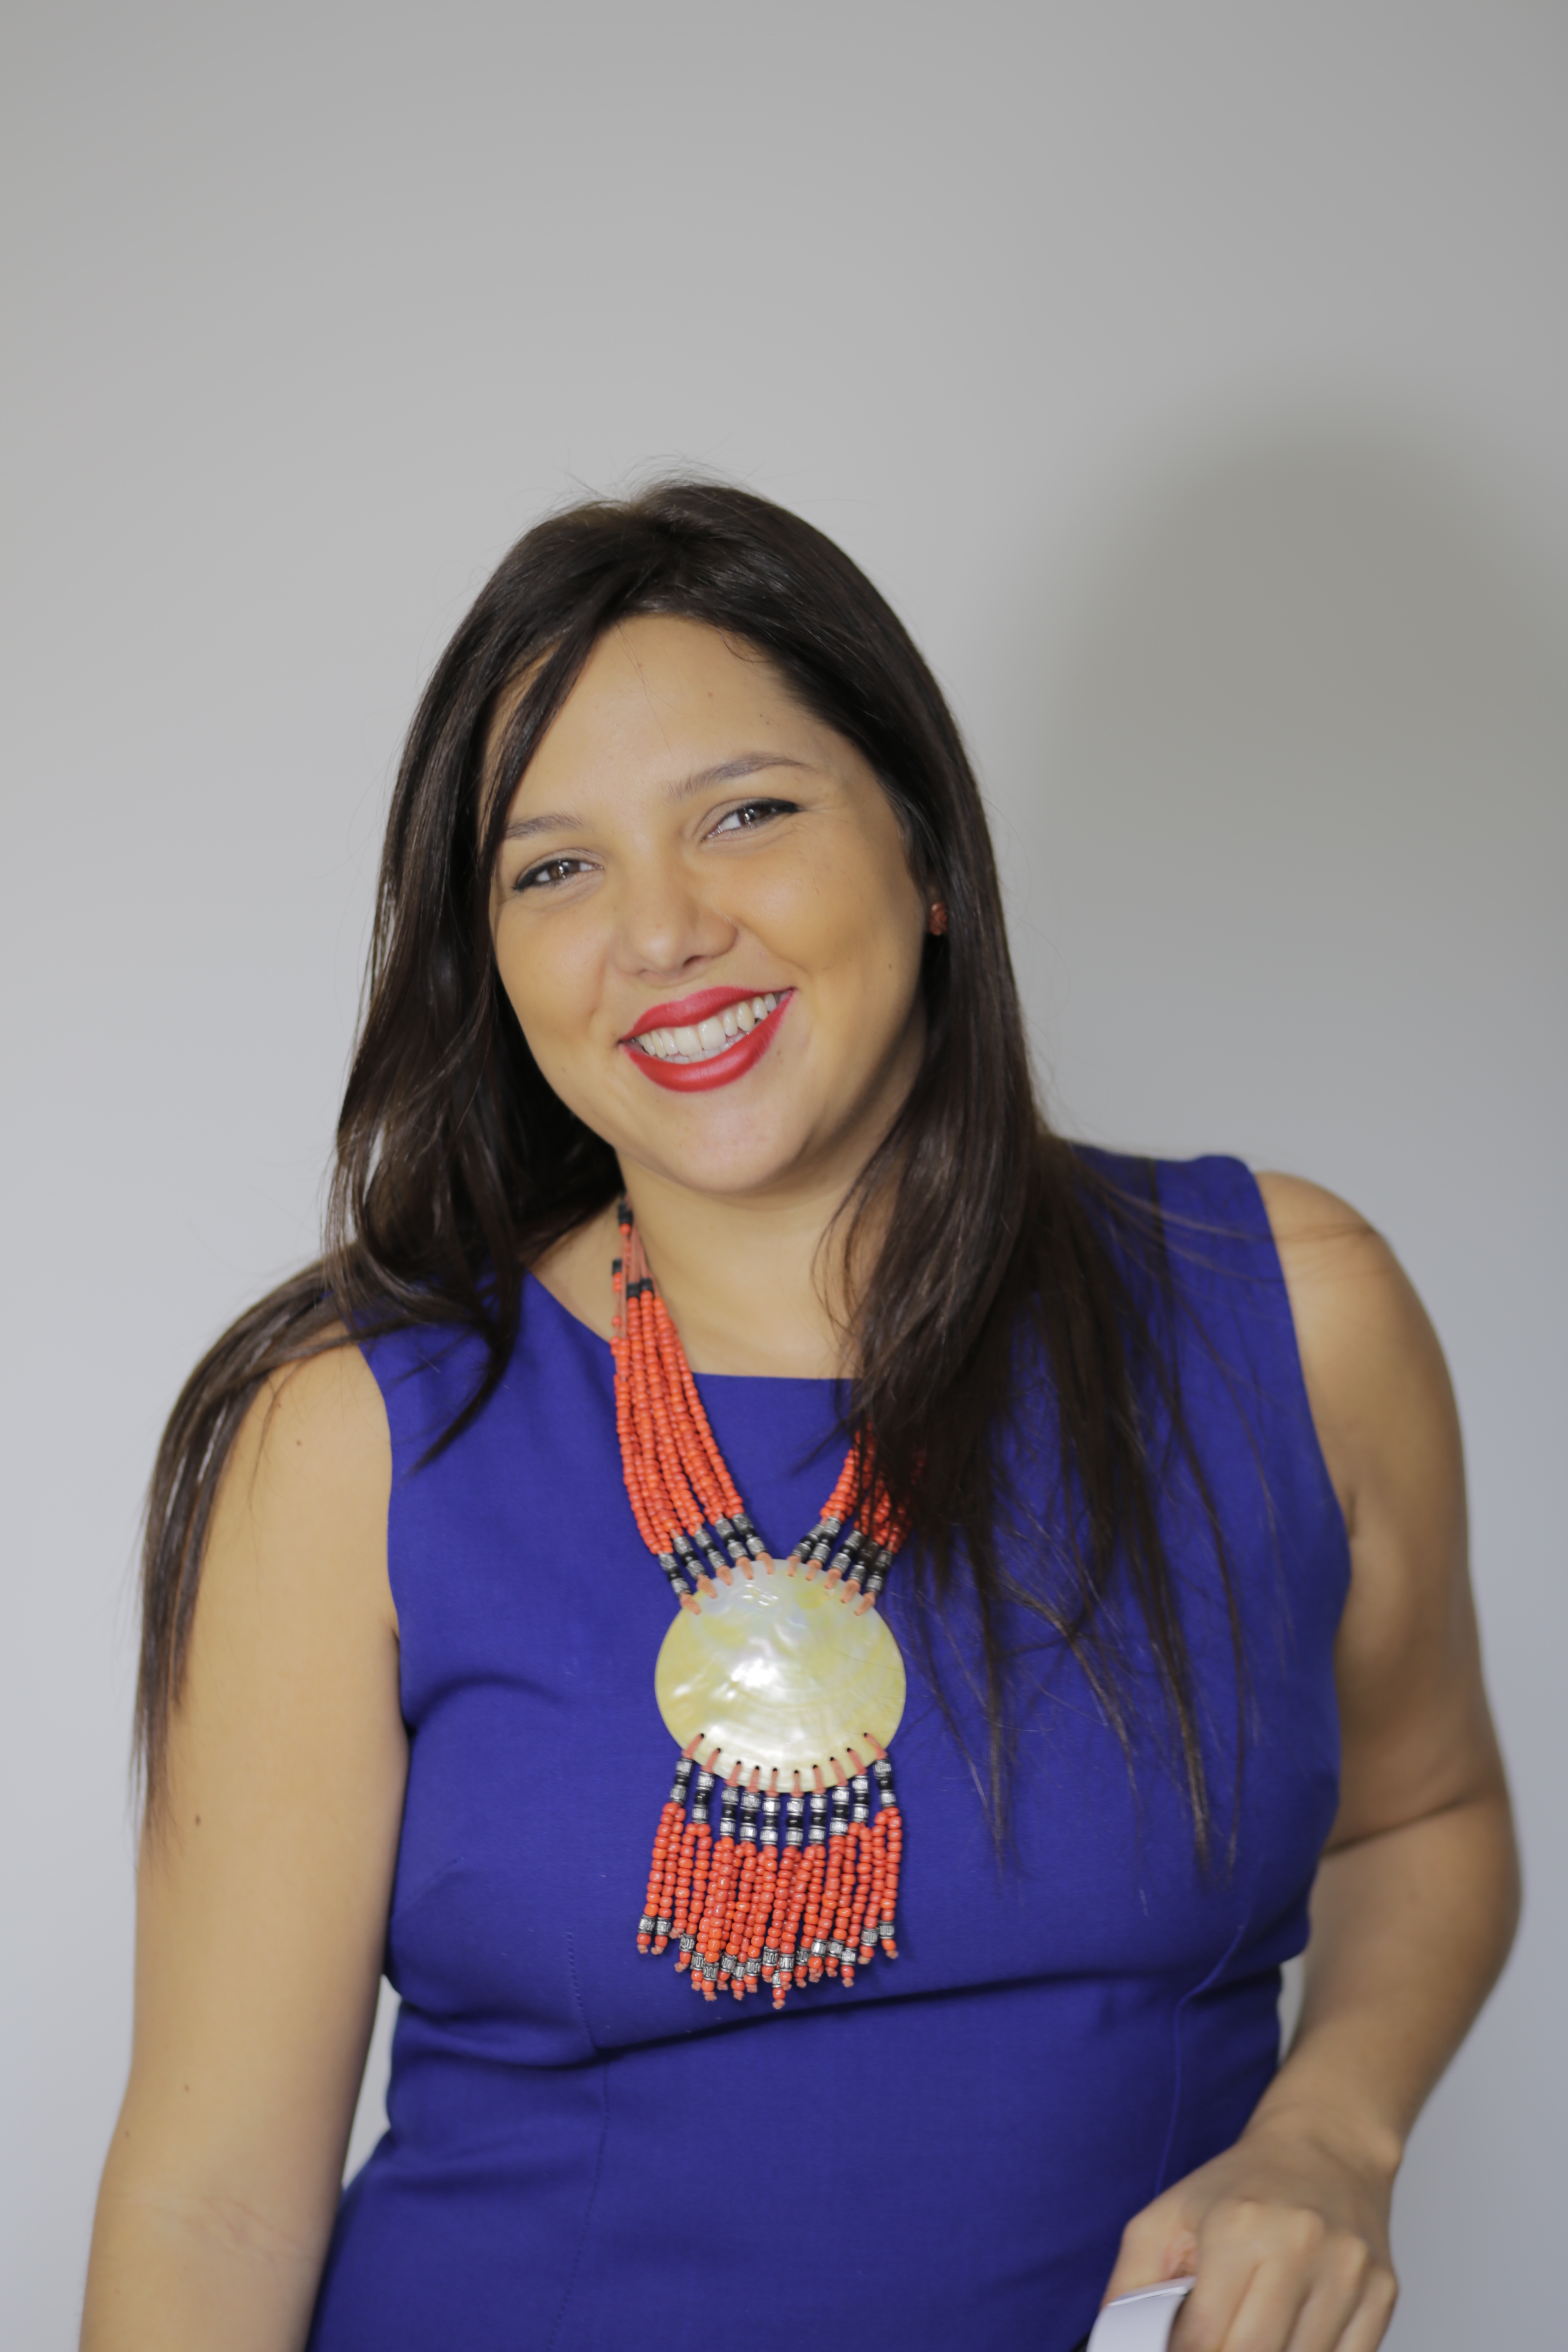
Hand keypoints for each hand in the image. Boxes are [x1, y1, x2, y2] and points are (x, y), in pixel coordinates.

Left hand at [1103, 2105, 1398, 2351]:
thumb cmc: (1241, 2187)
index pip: (1203, 2338)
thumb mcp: (1167, 2217)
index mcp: (1237, 2226)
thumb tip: (1118, 2344)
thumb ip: (1132, 2286)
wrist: (1326, 2148)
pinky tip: (1289, 2338)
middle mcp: (1299, 2246)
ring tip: (1247, 2334)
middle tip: (1211, 2345)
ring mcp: (1347, 2273)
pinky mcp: (1382, 2294)